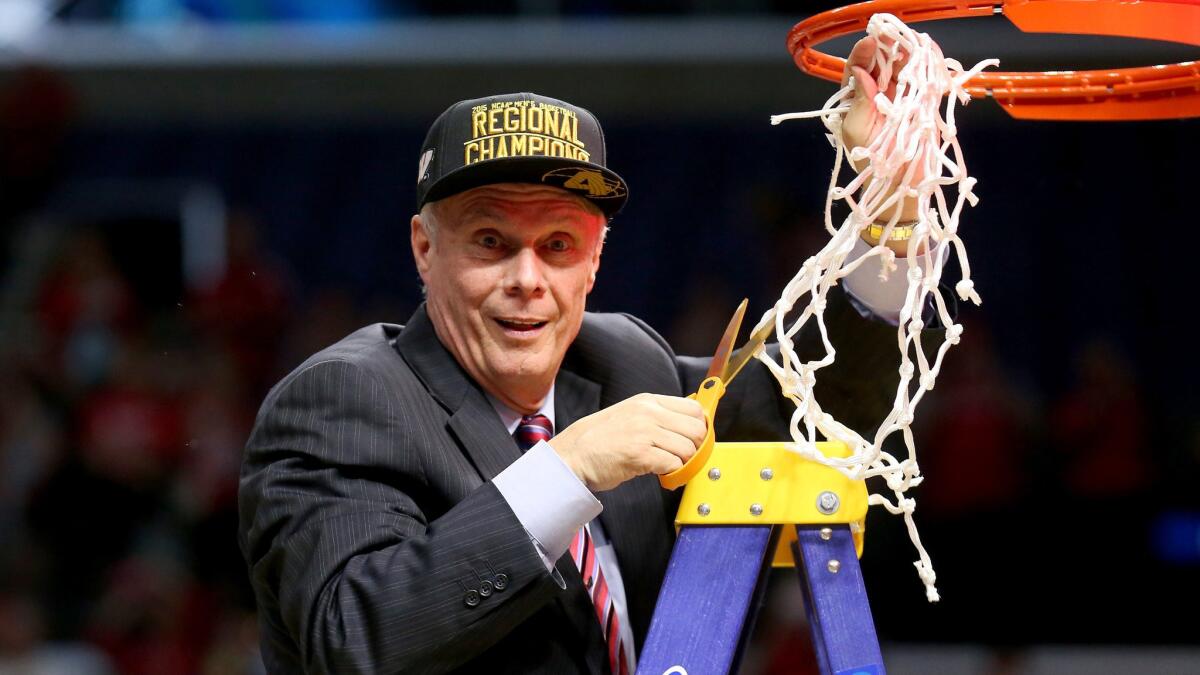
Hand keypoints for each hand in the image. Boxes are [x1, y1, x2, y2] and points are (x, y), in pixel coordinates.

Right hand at [548, 393, 706, 491]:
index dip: (700, 427)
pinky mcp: (640, 454)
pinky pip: (673, 464)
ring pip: (688, 449)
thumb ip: (656, 416)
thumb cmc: (600, 440)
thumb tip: (687, 424)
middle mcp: (648, 413)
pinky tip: (662, 476)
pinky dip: (672, 474)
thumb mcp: (630, 415)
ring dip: (684, 464)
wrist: (572, 456)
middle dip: (695, 448)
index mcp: (647, 401)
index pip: (693, 408)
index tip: (696, 440)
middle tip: (685, 459)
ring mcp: (644, 432)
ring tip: (670, 469)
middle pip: (696, 429)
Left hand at [841, 35, 921, 245]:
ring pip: (905, 70)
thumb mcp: (858, 131)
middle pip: (883, 65)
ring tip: (912, 41)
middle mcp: (879, 99)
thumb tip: (859, 73)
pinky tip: (929, 56)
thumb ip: (859, 102)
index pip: (857, 70)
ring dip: (909, 54)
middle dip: (888, 47)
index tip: (870, 41)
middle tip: (894, 35)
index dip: (863, 53)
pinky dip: (929, 68)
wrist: (900, 191)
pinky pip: (926, 83)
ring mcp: (902, 102)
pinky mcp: (924, 108)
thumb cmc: (872, 165)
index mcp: (858, 103)